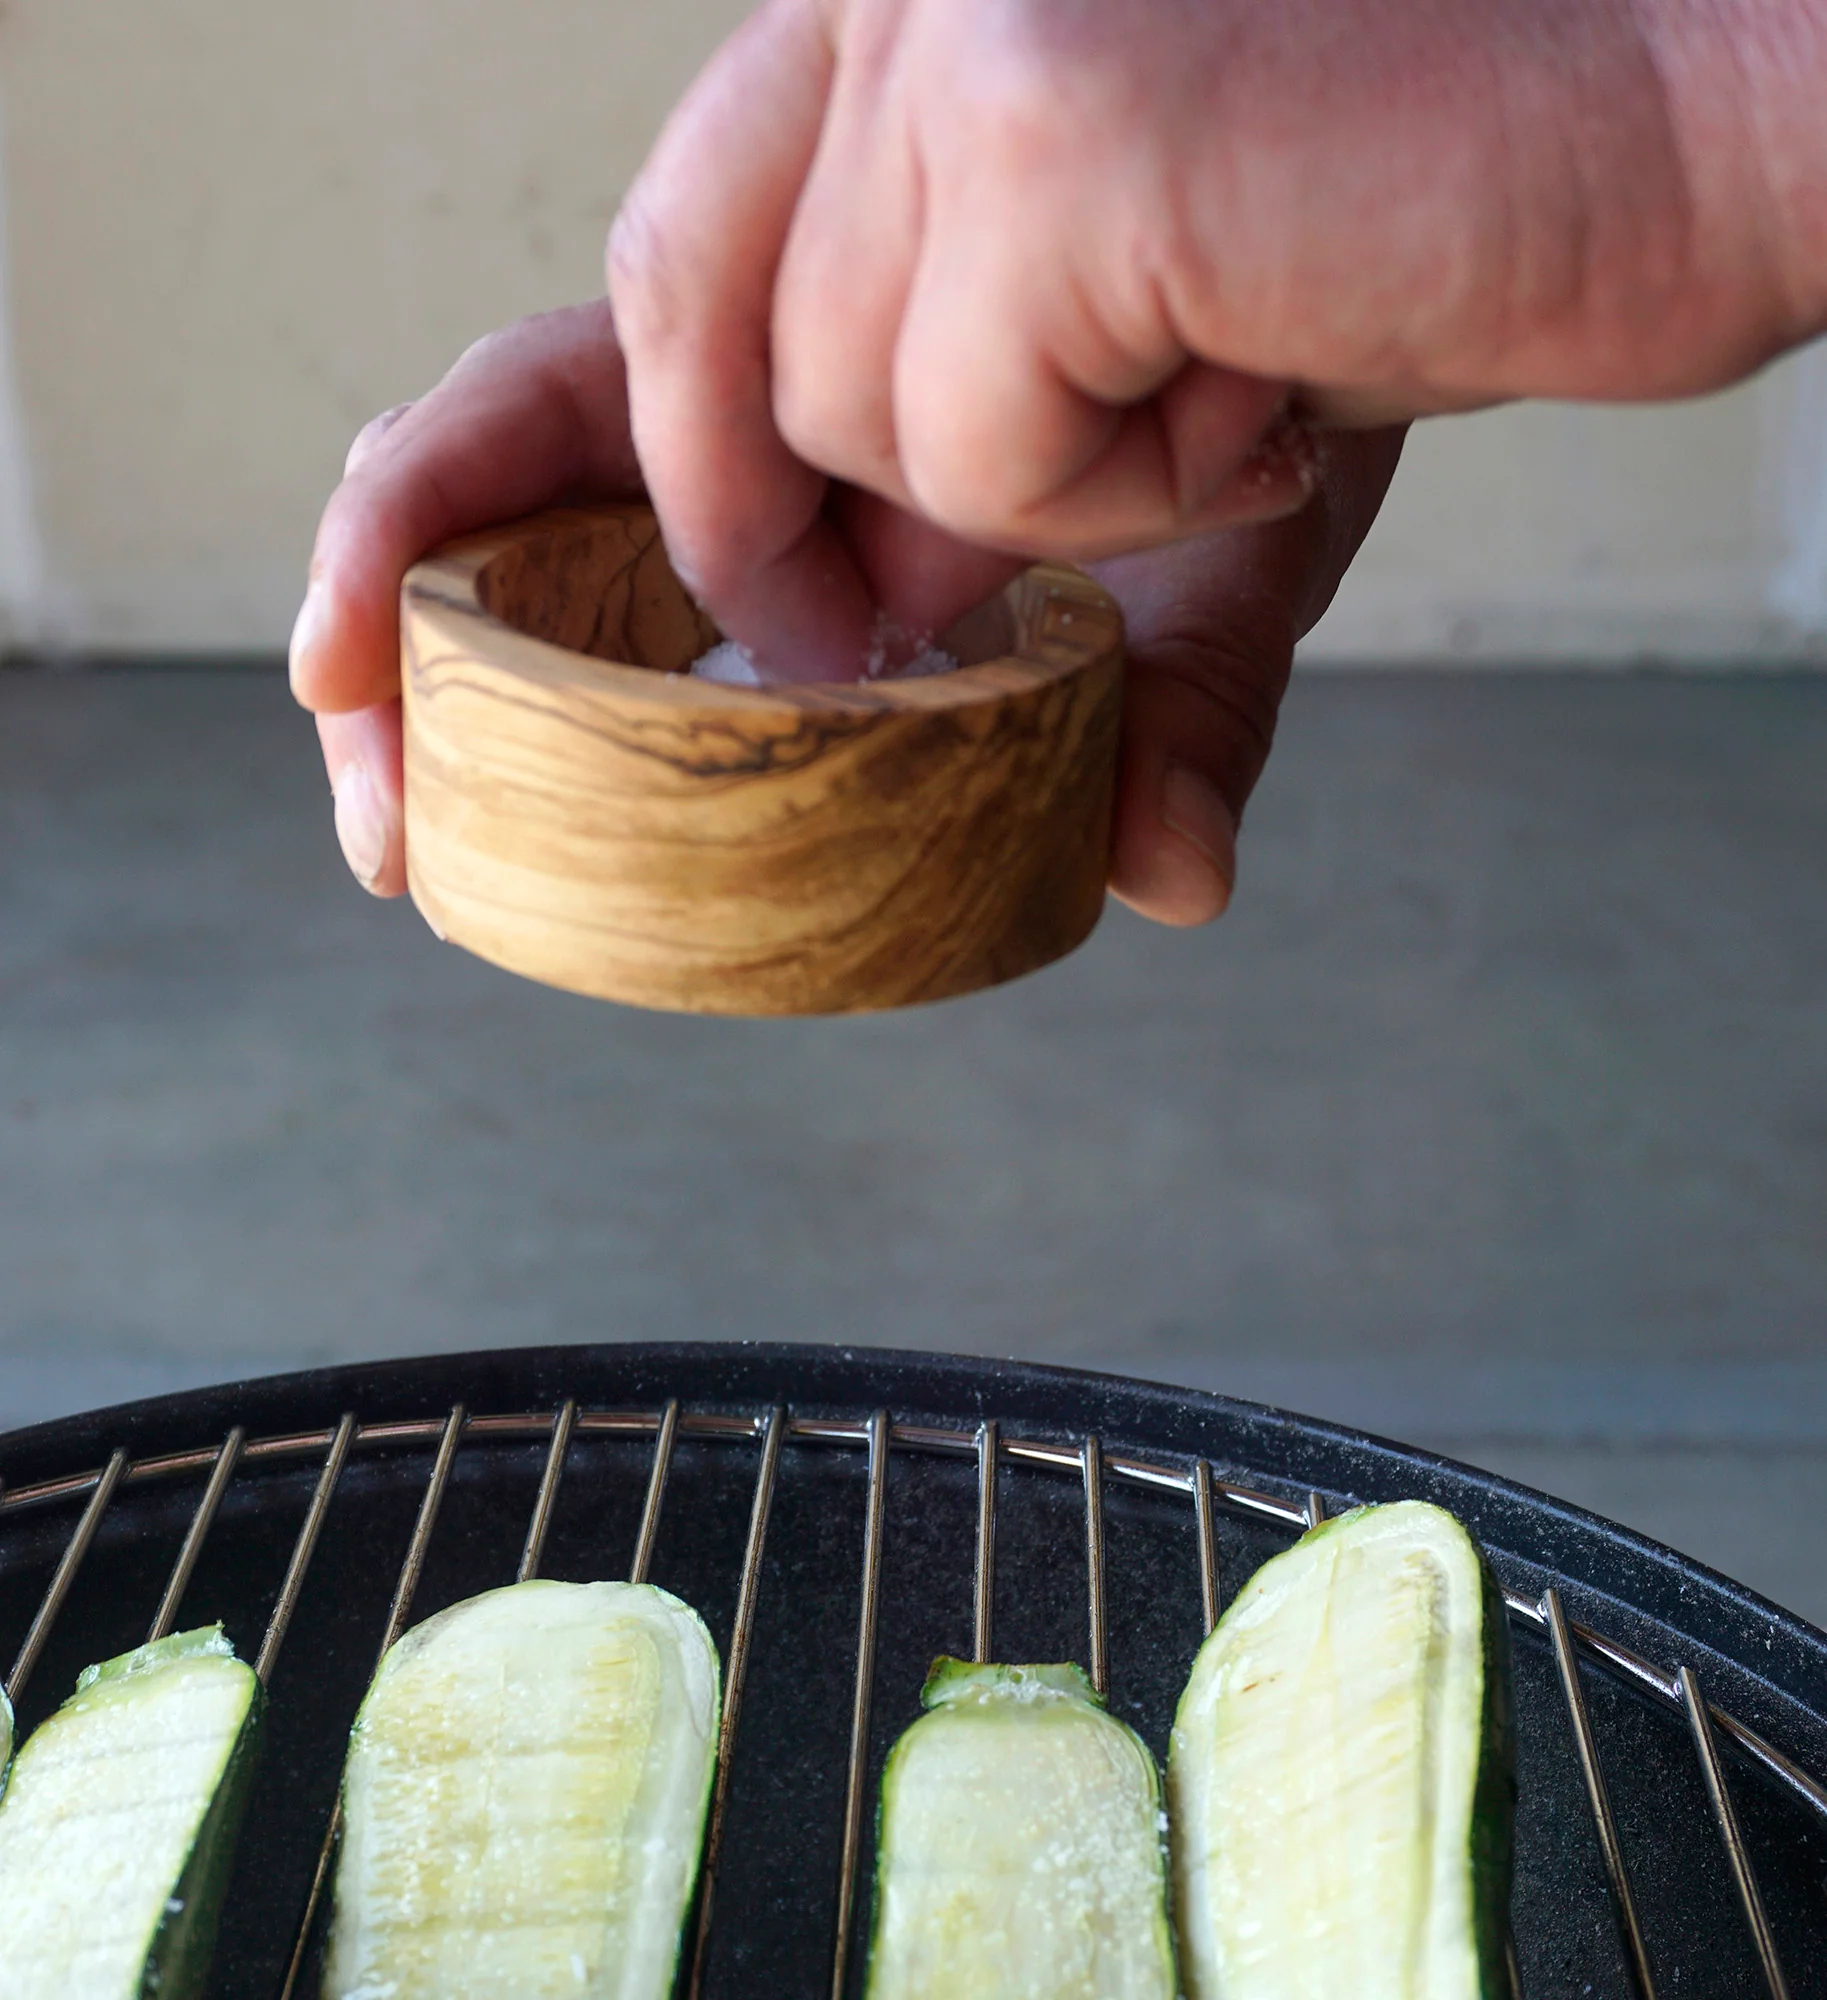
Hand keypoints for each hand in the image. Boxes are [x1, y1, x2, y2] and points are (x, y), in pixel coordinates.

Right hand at [289, 301, 1400, 921]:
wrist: (1282, 381)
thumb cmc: (1234, 427)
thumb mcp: (1216, 551)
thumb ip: (1189, 696)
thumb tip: (1174, 878)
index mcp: (788, 354)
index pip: (537, 411)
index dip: (412, 528)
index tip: (355, 671)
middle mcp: (733, 426)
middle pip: (484, 509)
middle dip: (395, 659)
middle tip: (385, 838)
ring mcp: (743, 508)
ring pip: (532, 580)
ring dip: (453, 716)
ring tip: (421, 857)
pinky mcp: (782, 591)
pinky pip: (628, 650)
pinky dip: (572, 744)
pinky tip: (561, 844)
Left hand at [609, 0, 1825, 673]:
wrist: (1653, 143)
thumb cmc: (1418, 266)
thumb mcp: (1202, 486)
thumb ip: (1110, 660)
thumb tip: (1147, 880)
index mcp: (877, 46)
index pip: (658, 248)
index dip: (571, 438)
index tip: (529, 575)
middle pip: (687, 320)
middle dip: (786, 518)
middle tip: (942, 608)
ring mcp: (949, 20)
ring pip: (832, 403)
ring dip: (1038, 485)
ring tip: (1218, 391)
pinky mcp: (1042, 118)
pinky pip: (965, 439)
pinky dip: (1120, 481)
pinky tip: (1259, 373)